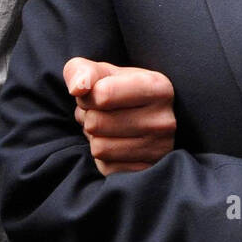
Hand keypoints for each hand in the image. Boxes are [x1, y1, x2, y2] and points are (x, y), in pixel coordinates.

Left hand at [64, 57, 175, 175]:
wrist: (144, 118)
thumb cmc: (121, 90)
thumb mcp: (104, 72)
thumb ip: (84, 71)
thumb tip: (78, 89)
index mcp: (158, 88)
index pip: (102, 94)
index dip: (89, 94)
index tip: (98, 93)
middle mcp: (163, 120)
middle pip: (96, 122)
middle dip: (90, 116)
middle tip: (101, 113)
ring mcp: (158, 149)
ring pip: (98, 147)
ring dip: (94, 138)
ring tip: (108, 128)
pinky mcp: (147, 170)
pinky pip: (105, 167)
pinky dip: (103, 157)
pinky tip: (115, 144)